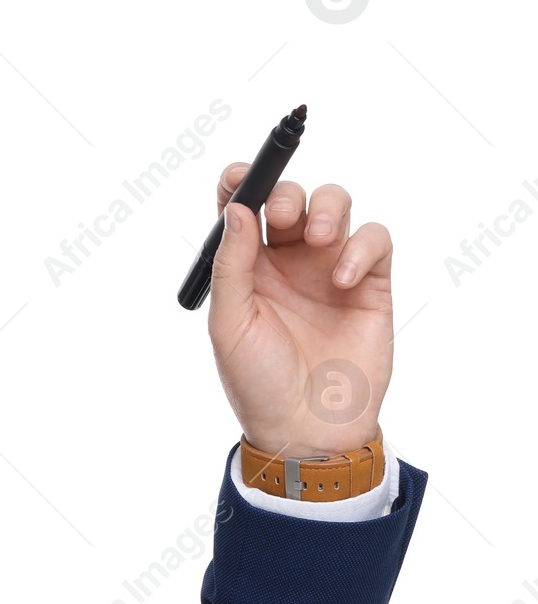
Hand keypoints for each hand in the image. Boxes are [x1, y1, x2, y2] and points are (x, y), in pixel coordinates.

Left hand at [207, 163, 392, 457]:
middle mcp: (287, 262)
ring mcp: (329, 269)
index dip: (242, 183)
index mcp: (246, 269)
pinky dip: (360, 247)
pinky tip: (341, 279)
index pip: (242, 209)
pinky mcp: (370, 284)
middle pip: (292, 198)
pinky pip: (374, 240)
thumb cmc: (258, 382)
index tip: (240, 174)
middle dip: (288, 194)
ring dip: (327, 208)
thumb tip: (236, 209)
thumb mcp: (230, 324)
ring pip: (336, 206)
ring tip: (316, 240)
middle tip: (283, 217)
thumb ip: (231, 265)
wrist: (305, 428)